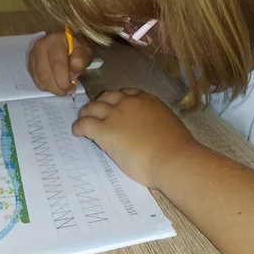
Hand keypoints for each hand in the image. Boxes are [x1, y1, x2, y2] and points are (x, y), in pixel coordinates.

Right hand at [28, 32, 93, 95]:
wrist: (68, 40)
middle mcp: (41, 45)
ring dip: (50, 88)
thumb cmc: (78, 46)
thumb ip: (80, 62)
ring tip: (61, 89)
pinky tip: (53, 85)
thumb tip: (71, 76)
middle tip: (66, 93)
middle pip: (45, 73)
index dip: (63, 81)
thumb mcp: (86, 51)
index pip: (57, 65)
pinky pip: (35, 78)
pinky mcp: (31, 60)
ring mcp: (33, 53)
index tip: (71, 89)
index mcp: (56, 40)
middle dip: (56, 88)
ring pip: (39, 77)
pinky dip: (44, 85)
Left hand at [72, 89, 198, 187]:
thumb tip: (151, 129)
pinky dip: (79, 127)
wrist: (173, 159)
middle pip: (107, 96)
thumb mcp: (167, 123)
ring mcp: (115, 115)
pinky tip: (77, 132)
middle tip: (95, 112)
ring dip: (86, 113)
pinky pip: (85, 124)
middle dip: (100, 103)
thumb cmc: (176, 148)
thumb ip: (155, 121)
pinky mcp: (105, 131)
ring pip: (93, 107)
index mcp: (147, 100)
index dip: (118, 100)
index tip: (115, 106)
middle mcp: (129, 102)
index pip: (126, 93)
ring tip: (82, 119)